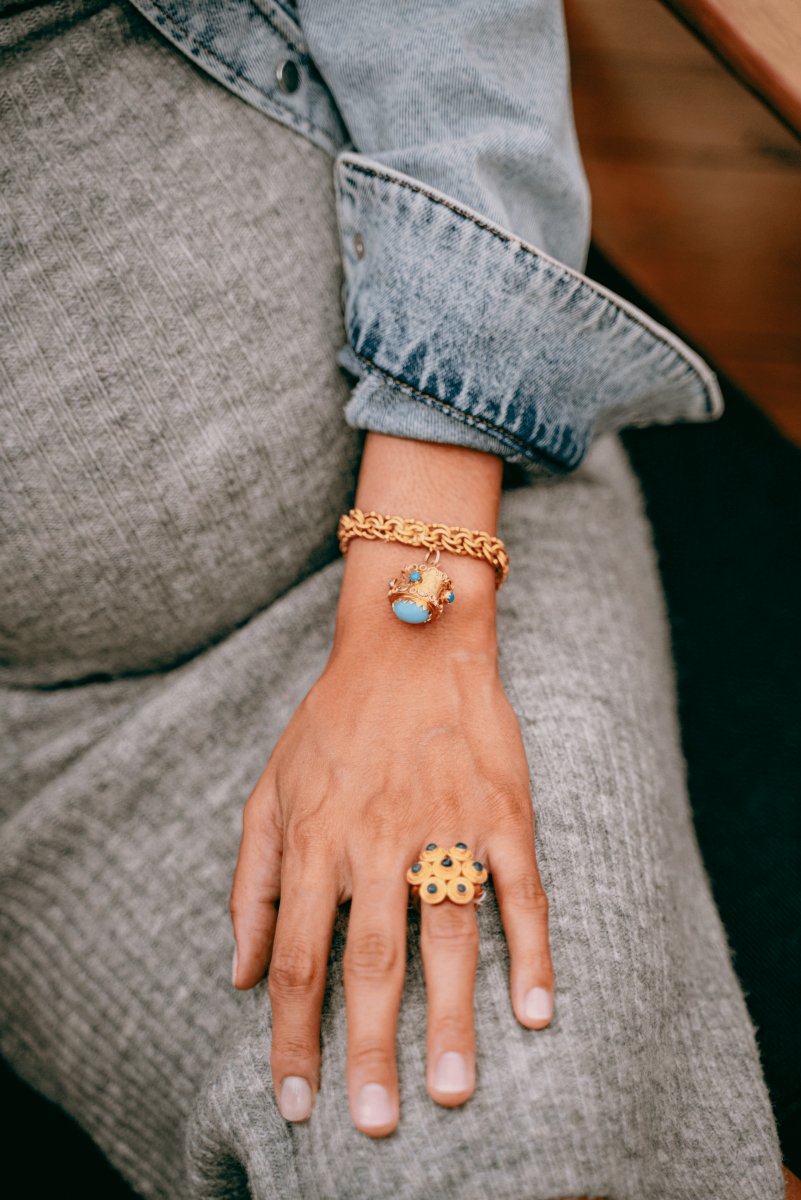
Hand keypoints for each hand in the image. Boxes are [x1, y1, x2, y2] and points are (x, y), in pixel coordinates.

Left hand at [229, 538, 553, 1137]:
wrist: (410, 640)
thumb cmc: (334, 721)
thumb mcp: (268, 789)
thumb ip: (251, 881)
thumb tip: (238, 975)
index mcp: (315, 839)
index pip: (297, 960)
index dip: (292, 1036)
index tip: (296, 1100)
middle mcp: (376, 839)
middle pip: (370, 962)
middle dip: (369, 1049)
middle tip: (375, 1122)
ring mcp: (445, 824)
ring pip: (447, 936)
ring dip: (452, 1018)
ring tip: (453, 1092)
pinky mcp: (502, 810)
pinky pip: (520, 891)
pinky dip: (530, 952)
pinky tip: (535, 1011)